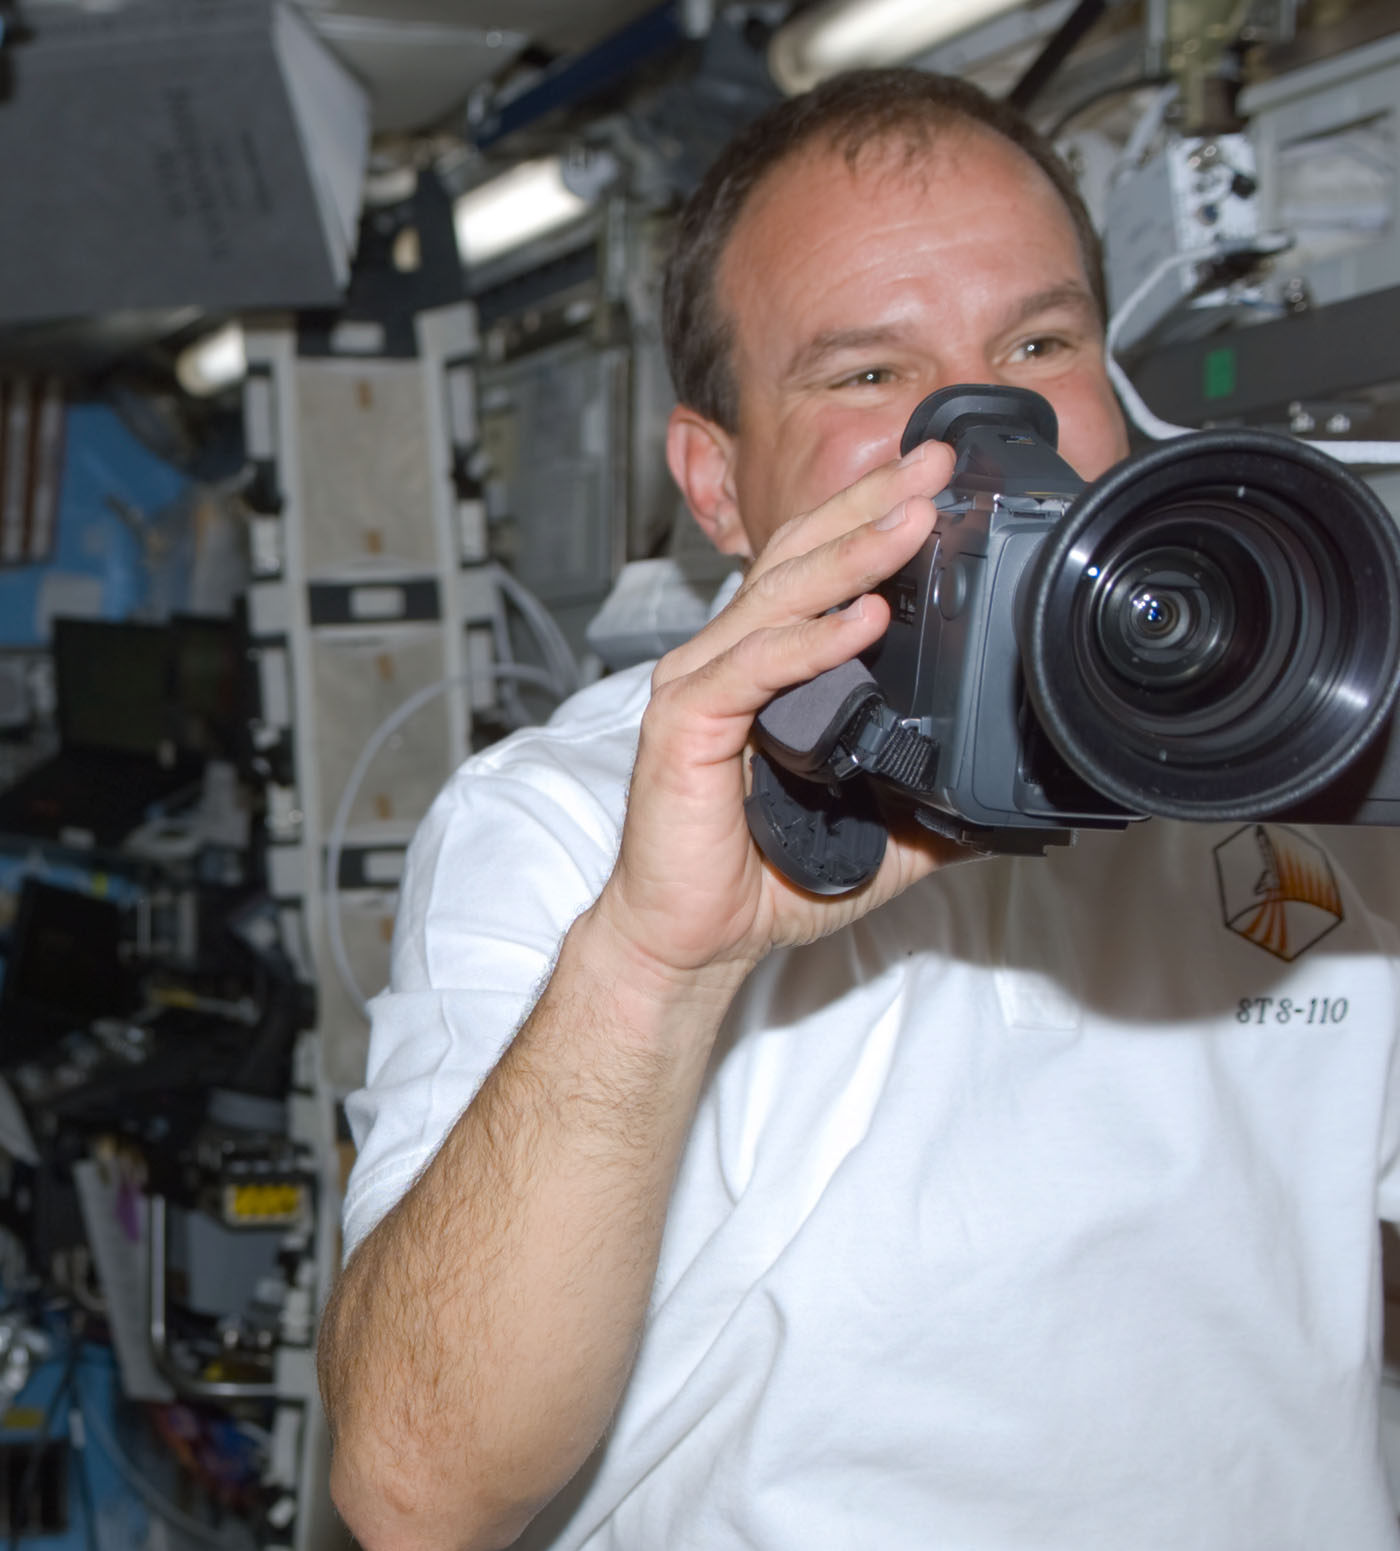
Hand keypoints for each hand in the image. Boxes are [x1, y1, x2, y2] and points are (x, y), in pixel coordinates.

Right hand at [592, 439, 964, 990]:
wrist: (689, 939)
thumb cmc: (760, 878)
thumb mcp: (880, 829)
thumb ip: (931, 794)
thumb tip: (1012, 792)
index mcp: (763, 669)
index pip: (816, 569)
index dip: (871, 519)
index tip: (939, 483)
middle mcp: (724, 662)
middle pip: (797, 557)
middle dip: (870, 504)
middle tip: (936, 464)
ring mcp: (699, 689)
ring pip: (778, 598)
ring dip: (851, 553)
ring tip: (915, 519)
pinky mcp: (684, 727)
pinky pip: (752, 668)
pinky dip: (810, 641)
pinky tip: (861, 618)